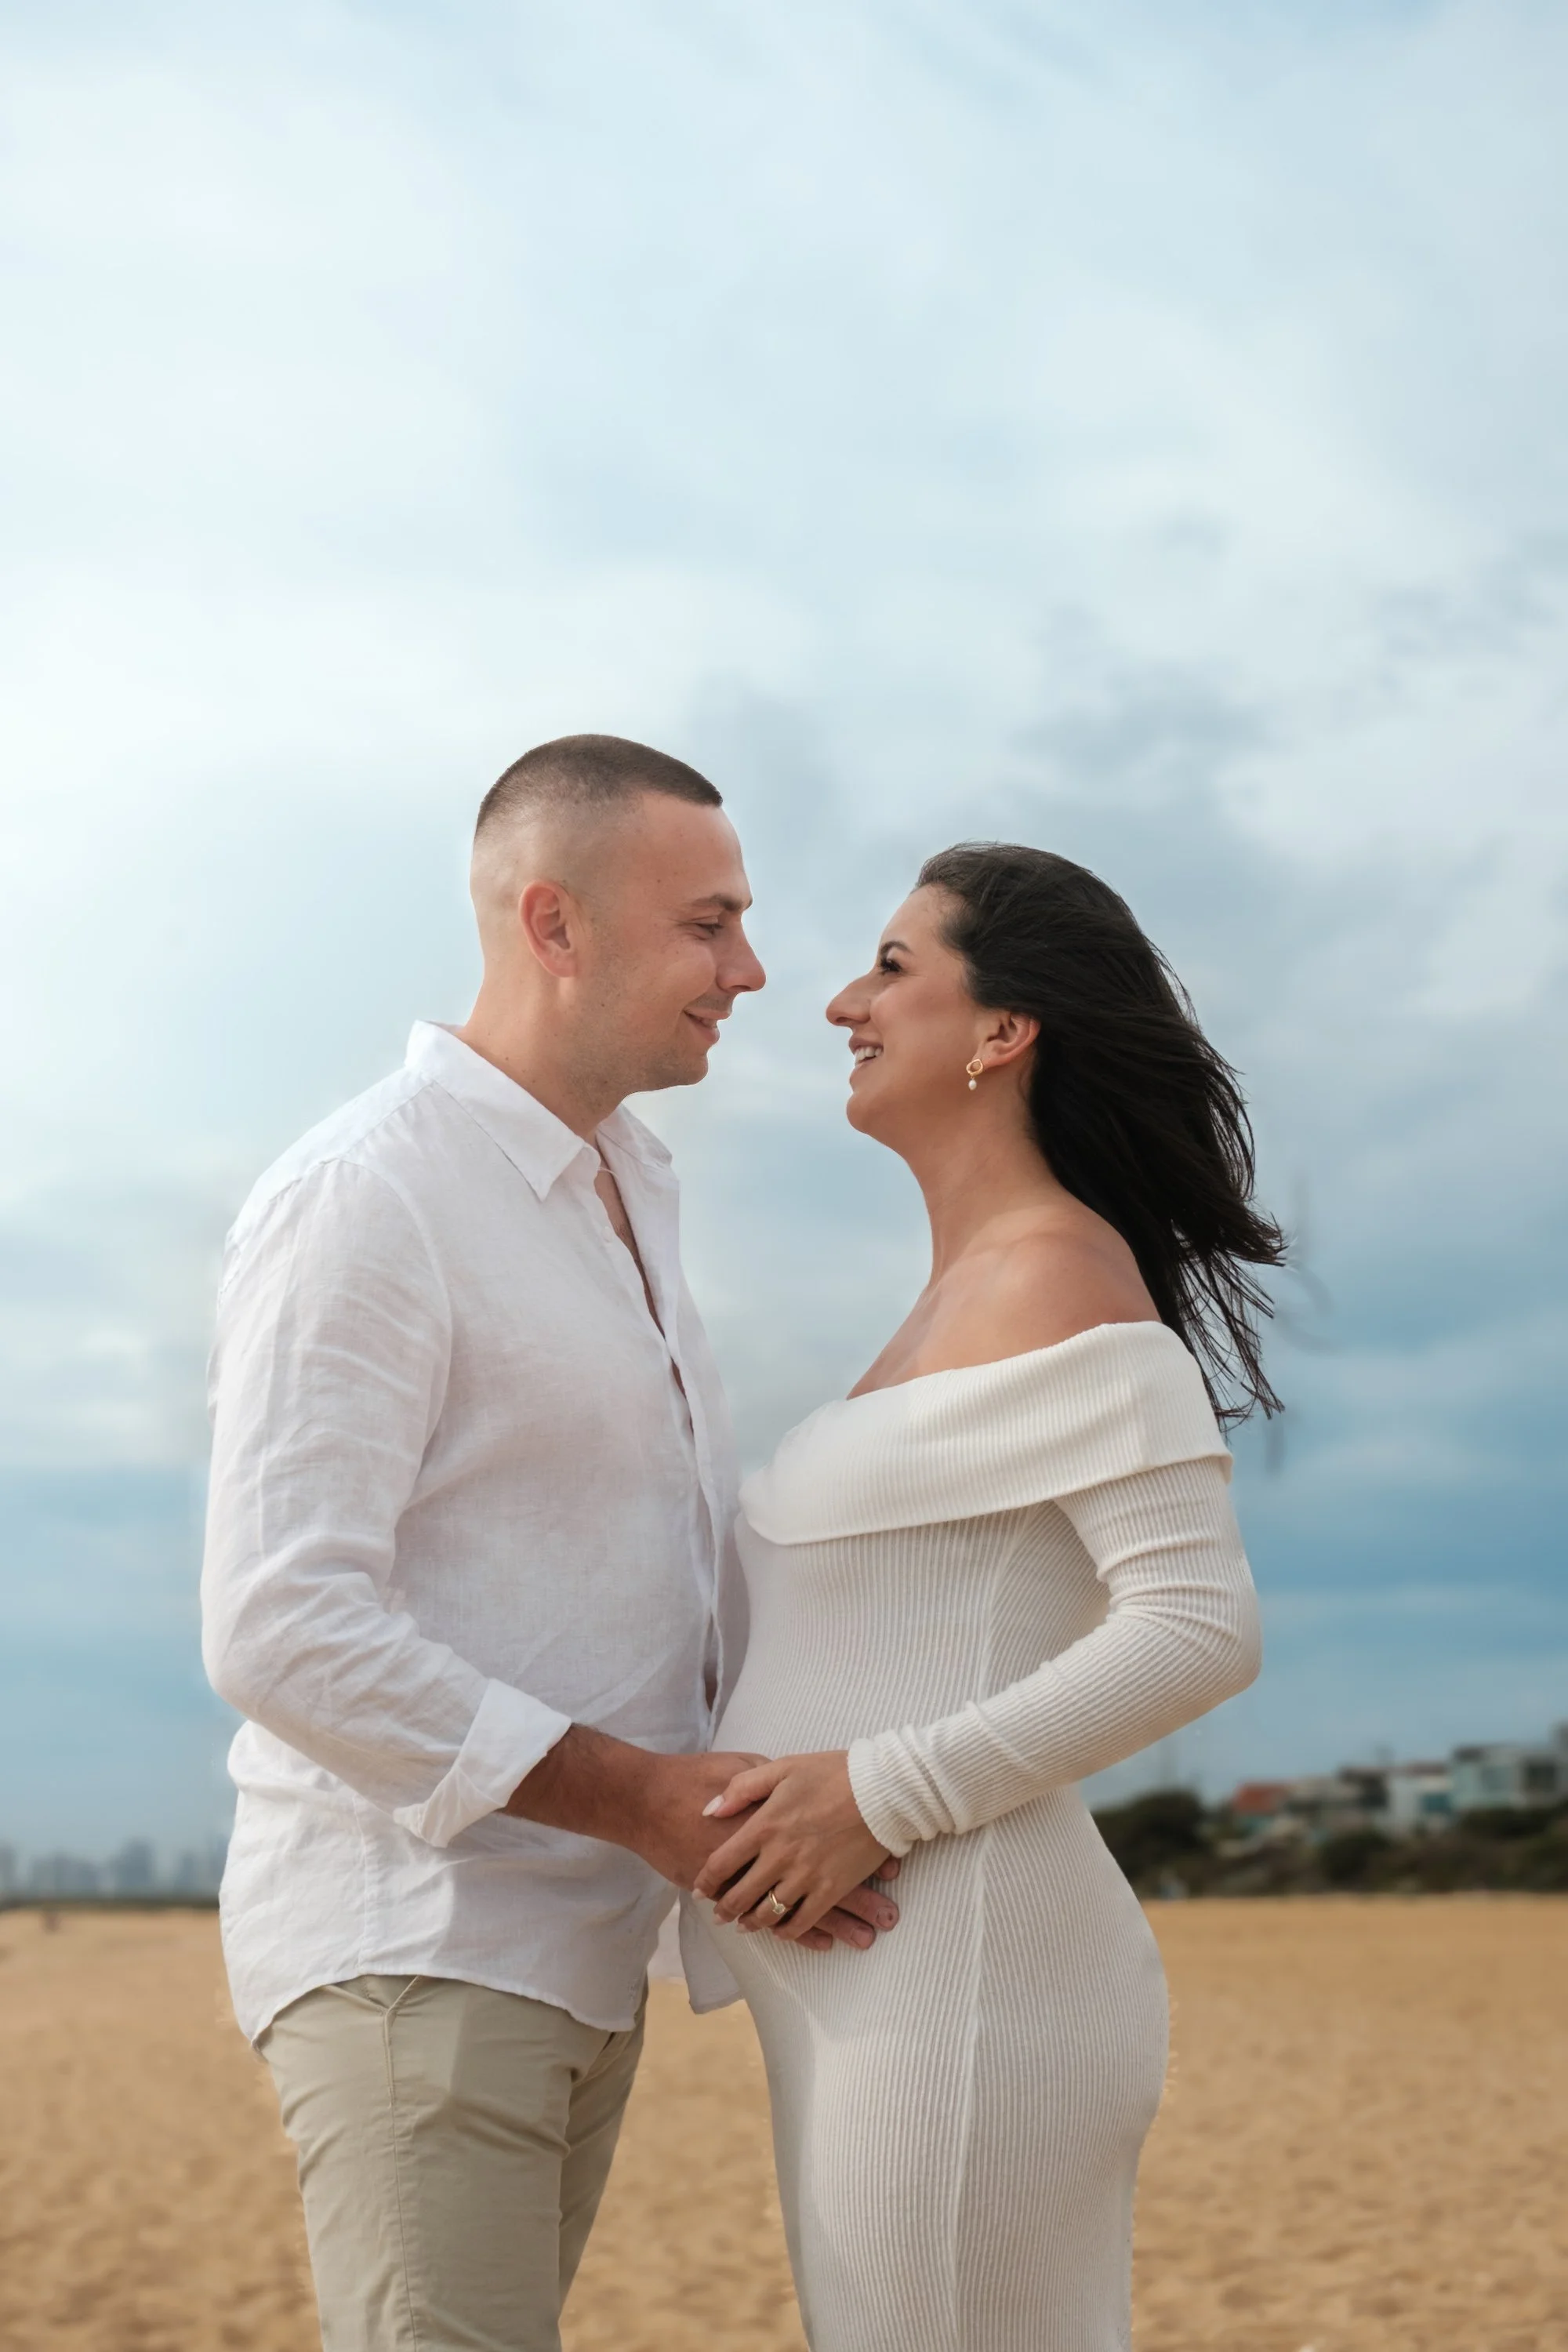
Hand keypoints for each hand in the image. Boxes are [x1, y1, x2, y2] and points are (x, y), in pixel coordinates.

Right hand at [503, 1728, 897, 1952]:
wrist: (647, 1801)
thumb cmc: (695, 1777)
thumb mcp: (743, 1766)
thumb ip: (776, 1782)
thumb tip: (805, 1790)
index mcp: (778, 1820)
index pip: (830, 1843)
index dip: (862, 1859)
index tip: (893, 1871)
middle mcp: (770, 1854)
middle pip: (824, 1882)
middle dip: (860, 1902)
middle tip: (890, 1918)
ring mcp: (750, 1878)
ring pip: (802, 1907)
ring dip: (837, 1924)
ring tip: (867, 1938)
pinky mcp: (731, 1894)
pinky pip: (770, 1918)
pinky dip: (798, 1932)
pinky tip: (822, 1941)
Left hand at [693, 1751, 891, 1942]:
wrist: (882, 1788)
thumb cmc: (832, 1772)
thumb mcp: (782, 1767)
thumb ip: (742, 1788)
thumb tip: (709, 1810)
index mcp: (765, 1824)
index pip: (722, 1863)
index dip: (706, 1880)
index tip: (699, 1889)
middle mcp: (781, 1855)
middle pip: (740, 1894)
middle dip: (724, 1909)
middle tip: (718, 1915)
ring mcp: (806, 1875)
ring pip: (768, 1912)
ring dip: (751, 1923)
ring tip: (744, 1925)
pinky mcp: (832, 1889)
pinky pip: (803, 1921)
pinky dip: (787, 1931)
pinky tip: (781, 1931)